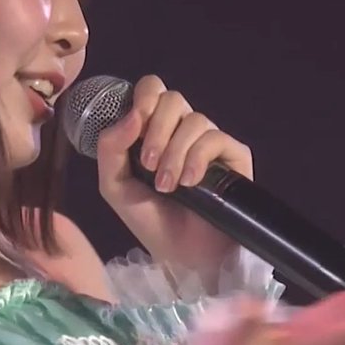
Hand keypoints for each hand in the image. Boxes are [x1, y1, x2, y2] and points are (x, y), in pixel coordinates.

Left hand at [94, 75, 250, 273]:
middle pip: (173, 97)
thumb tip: (133, 114)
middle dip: (157, 129)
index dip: (144, 98)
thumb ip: (111, 147)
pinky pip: (216, 138)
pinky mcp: (234, 156)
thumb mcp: (114, 185)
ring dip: (175, 152)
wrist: (181, 255)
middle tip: (148, 163)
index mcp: (154, 129)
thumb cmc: (149, 220)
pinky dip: (198, 158)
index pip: (152, 88)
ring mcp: (209, 142)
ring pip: (194, 119)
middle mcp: (183, 130)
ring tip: (167, 185)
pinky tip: (191, 183)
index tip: (135, 125)